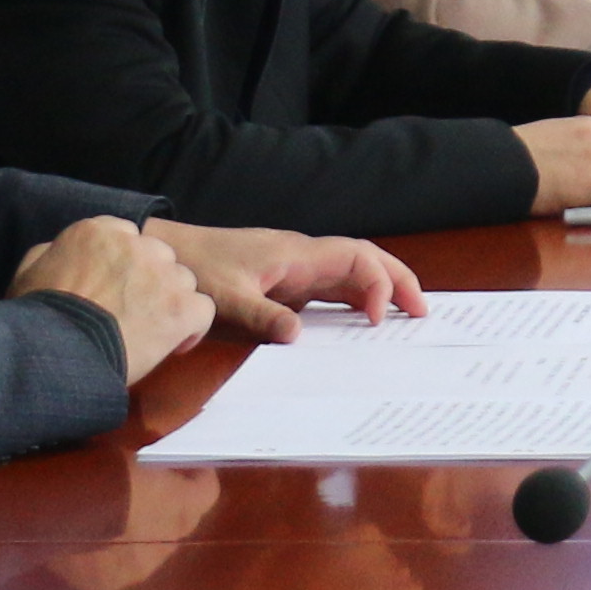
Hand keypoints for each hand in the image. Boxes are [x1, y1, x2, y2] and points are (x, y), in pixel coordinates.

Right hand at [9, 210, 217, 380]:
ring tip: (150, 331)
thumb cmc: (38, 317)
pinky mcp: (181, 306)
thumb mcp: (29, 272)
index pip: (127, 238)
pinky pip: (202, 309)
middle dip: (151, 282)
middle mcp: (136, 244)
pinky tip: (173, 344)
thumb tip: (63, 252)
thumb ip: (54, 252)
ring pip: (183, 281)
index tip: (117, 289)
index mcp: (97, 231)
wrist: (56, 355)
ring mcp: (163, 274)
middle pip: (159, 257)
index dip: (125, 266)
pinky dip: (192, 328)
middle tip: (133, 313)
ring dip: (171, 303)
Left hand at [153, 219, 426, 343]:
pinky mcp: (287, 281)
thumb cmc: (197, 268)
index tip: (378, 318)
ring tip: (406, 316)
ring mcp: (296, 268)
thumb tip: (298, 336)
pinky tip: (363, 321)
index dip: (378, 283)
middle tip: (422, 310)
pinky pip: (332, 287)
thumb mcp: (226, 298)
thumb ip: (262, 316)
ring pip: (352, 272)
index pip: (355, 258)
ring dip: (381, 289)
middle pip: (365, 259)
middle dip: (398, 279)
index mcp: (296, 255)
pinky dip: (355, 300)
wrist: (169, 254)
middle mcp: (303, 257)